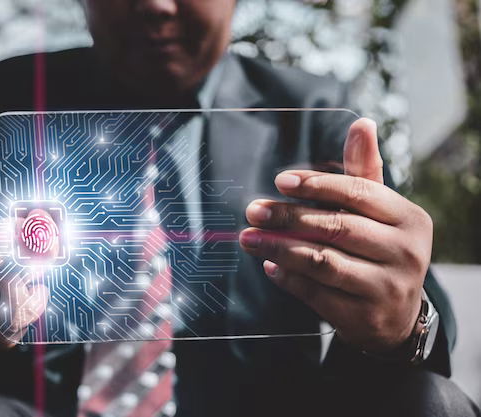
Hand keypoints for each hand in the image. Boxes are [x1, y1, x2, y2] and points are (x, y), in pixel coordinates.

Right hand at [0, 210, 52, 353]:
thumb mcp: (24, 234)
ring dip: (10, 330)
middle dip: (24, 319)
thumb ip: (42, 243)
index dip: (36, 303)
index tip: (41, 289)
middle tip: (29, 300)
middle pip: (4, 330)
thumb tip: (51, 251)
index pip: (16, 307)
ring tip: (12, 305)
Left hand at [239, 118, 432, 352]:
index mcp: (409, 219)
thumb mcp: (381, 213)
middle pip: (337, 227)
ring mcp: (387, 288)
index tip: (281, 181)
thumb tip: (361, 124)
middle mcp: (405, 253)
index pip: (359, 193)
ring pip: (323, 262)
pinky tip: (269, 265)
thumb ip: (364, 172)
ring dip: (279, 247)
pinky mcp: (365, 317)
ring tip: (249, 238)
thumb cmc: (381, 251)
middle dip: (289, 217)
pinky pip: (317, 294)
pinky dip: (289, 278)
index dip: (317, 185)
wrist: (396, 316)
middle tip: (253, 211)